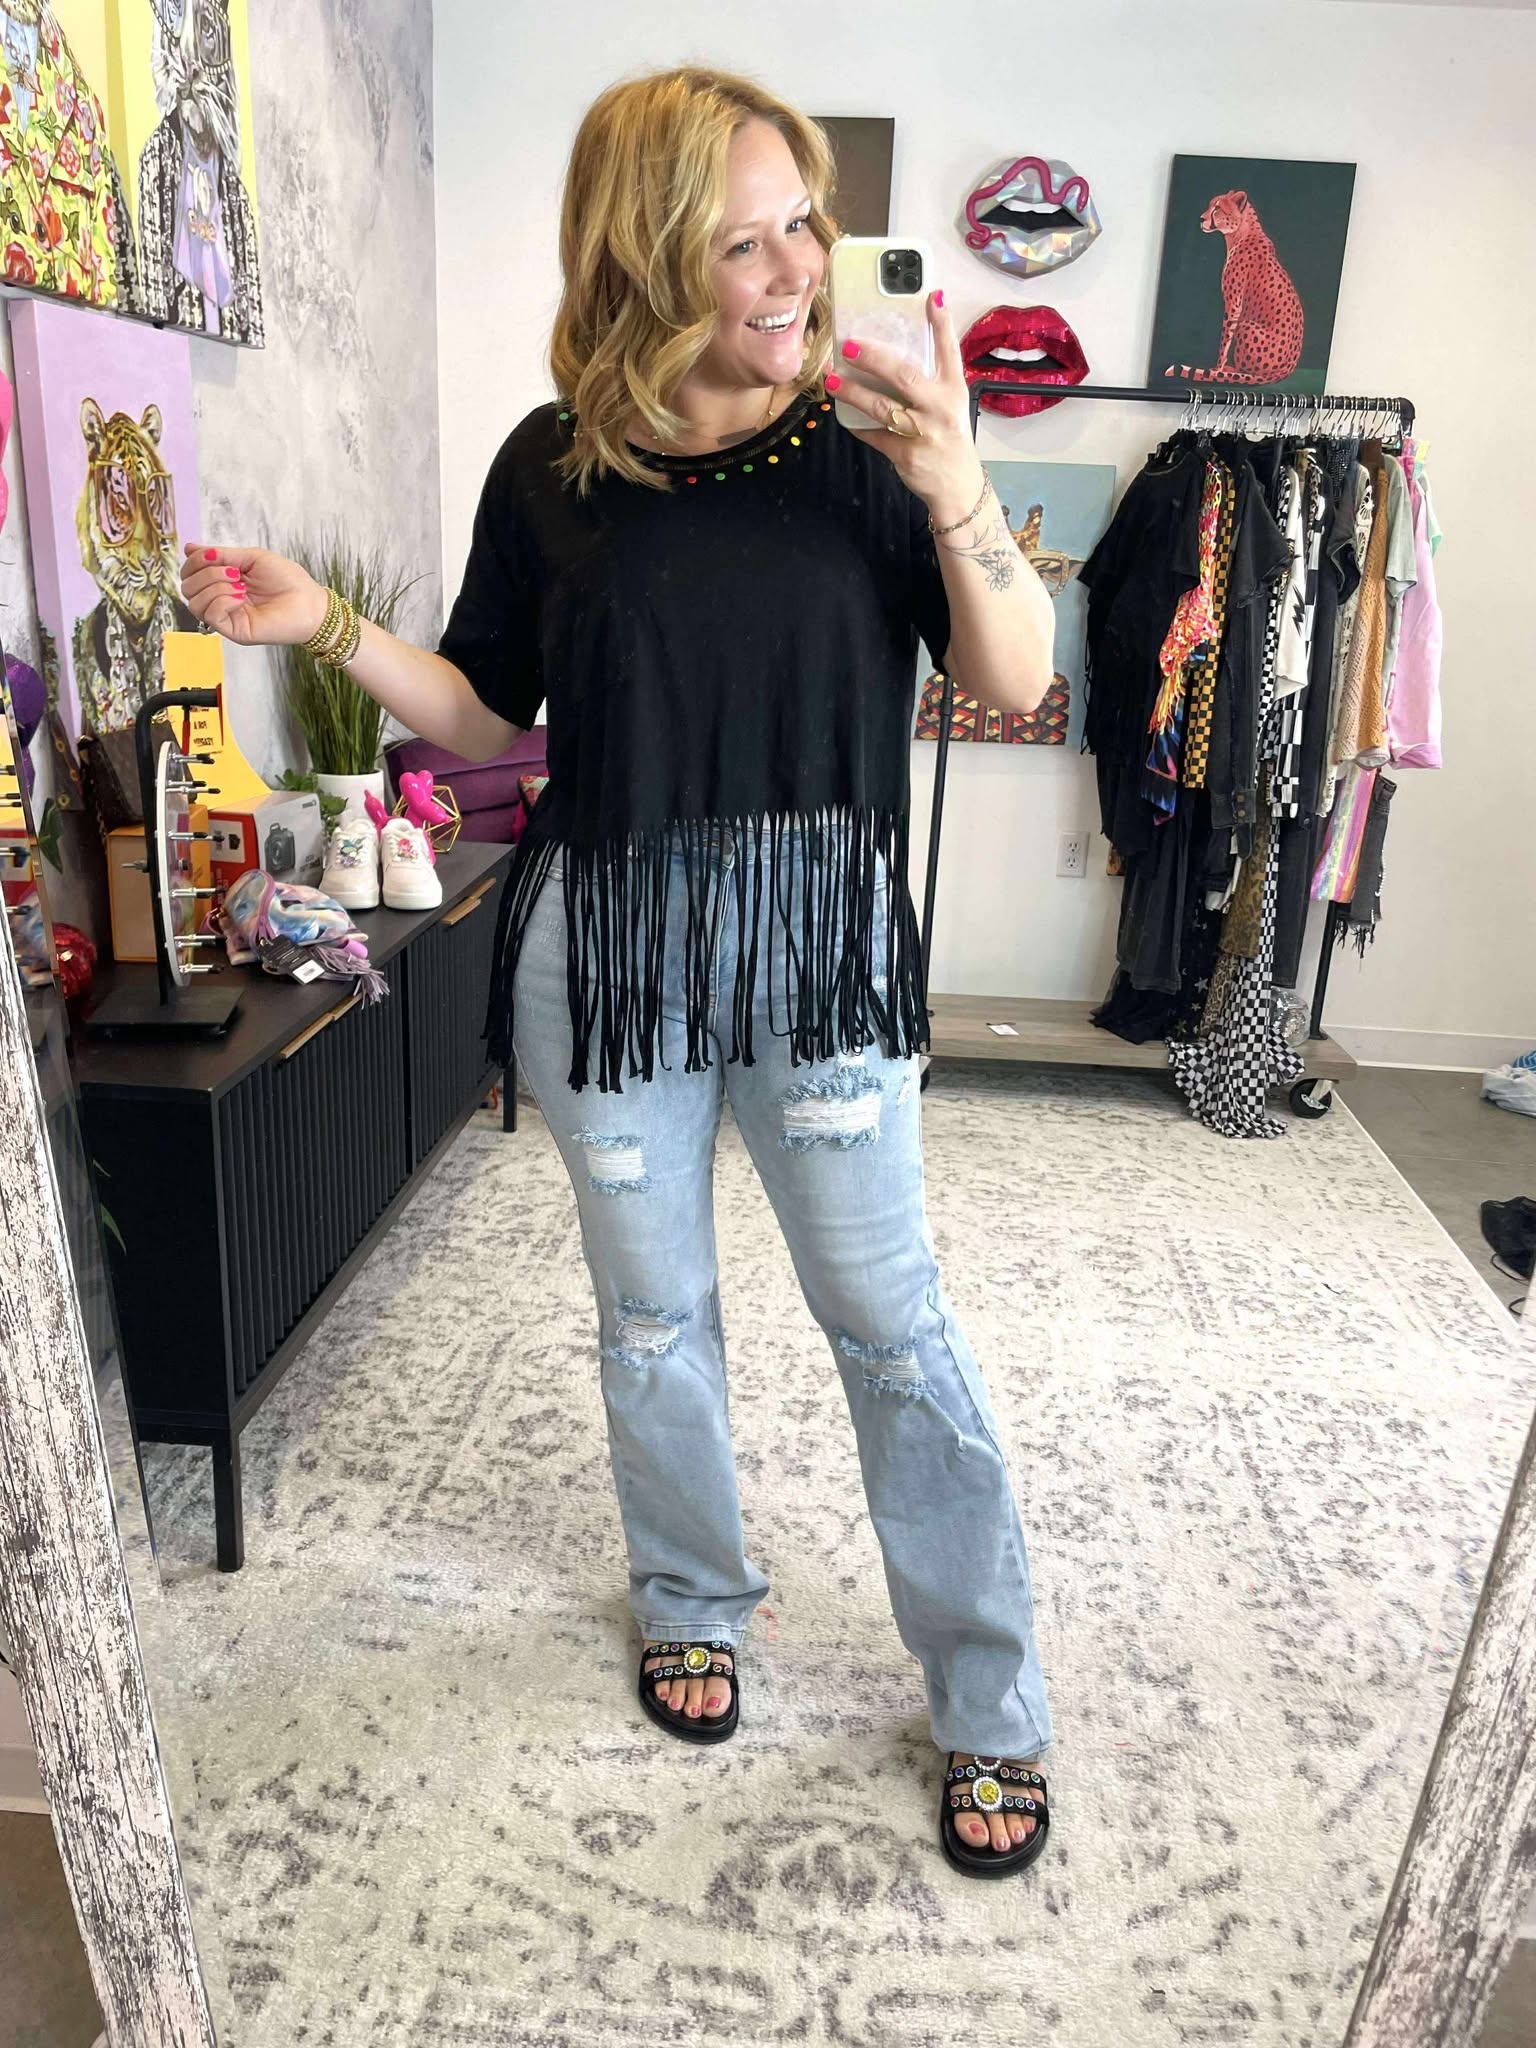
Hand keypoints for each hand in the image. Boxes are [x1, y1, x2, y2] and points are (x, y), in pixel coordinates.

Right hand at [179, 542, 329, 648]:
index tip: (212, 554)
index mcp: (223, 581)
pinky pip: (210, 615)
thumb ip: (221, 554)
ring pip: (194, 602)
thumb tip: (189, 548)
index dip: (194, 561)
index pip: (190, 573)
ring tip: (240, 585)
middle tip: (234, 573)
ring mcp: (226, 616)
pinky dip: (222, 601)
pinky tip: (240, 598)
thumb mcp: (251, 558)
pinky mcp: (233, 630)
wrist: (309, 603)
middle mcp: (221, 599)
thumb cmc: (287, 580)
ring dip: (214, 586)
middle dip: (205, 573)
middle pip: (187, 587)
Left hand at [826, 290, 984, 525]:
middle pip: (905, 376)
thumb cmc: (948, 438)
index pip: (948, 351)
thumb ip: (931, 380)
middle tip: (850, 345)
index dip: (941, 324)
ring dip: (854, 392)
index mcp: (952, 390)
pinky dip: (857, 426)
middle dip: (875, 359)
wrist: (957, 487)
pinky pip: (874, 436)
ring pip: (882, 407)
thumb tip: (896, 352)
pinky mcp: (904, 454)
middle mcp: (939, 408)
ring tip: (832, 379)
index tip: (931, 297)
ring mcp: (922, 432)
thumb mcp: (950, 405)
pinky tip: (842, 414)